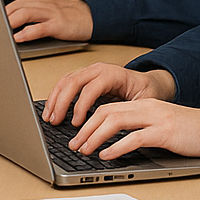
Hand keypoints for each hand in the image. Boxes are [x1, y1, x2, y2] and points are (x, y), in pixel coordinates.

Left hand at [6, 0, 92, 41]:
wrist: (92, 15)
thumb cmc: (66, 15)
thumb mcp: (44, 10)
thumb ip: (26, 14)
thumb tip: (5, 23)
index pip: (8, 6)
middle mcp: (39, 3)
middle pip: (12, 9)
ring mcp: (49, 13)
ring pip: (23, 15)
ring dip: (8, 24)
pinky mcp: (58, 24)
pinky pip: (38, 28)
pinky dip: (26, 33)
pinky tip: (18, 38)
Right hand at [42, 62, 175, 126]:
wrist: (150, 83)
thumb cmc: (147, 92)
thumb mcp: (144, 103)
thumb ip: (128, 113)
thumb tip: (115, 130)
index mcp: (113, 74)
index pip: (90, 88)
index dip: (80, 106)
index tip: (76, 123)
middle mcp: (98, 69)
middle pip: (72, 81)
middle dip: (61, 103)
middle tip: (56, 121)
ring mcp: (90, 71)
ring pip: (65, 81)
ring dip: (55, 99)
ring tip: (49, 117)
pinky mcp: (84, 76)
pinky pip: (65, 82)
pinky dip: (56, 96)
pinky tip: (52, 109)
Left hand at [69, 98, 199, 160]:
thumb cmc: (188, 132)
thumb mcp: (159, 126)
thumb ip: (138, 130)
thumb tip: (112, 144)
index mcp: (143, 105)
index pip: (107, 108)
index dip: (88, 121)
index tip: (76, 135)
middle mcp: (146, 107)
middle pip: (105, 112)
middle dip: (85, 129)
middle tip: (73, 145)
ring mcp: (156, 118)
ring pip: (115, 121)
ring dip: (95, 136)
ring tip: (84, 150)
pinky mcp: (165, 132)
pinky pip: (135, 137)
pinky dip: (117, 146)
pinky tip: (107, 155)